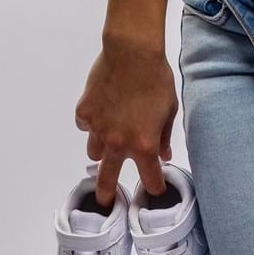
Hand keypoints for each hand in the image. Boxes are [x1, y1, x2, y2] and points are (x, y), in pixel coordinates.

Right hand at [74, 40, 178, 207]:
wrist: (132, 52)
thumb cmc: (156, 78)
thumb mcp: (169, 109)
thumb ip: (164, 137)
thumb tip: (164, 156)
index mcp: (143, 145)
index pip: (149, 178)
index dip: (155, 186)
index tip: (156, 190)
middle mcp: (117, 143)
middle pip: (108, 180)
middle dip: (107, 194)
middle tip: (106, 201)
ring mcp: (97, 129)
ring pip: (94, 151)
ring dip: (102, 148)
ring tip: (110, 133)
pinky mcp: (84, 113)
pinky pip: (85, 125)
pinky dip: (92, 121)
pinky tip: (103, 107)